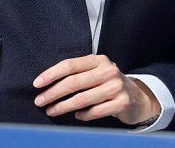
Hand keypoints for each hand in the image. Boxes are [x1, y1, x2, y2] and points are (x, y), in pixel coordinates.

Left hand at [33, 54, 159, 124]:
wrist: (137, 96)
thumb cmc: (108, 84)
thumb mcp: (96, 72)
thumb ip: (78, 74)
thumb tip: (47, 84)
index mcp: (99, 60)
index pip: (70, 65)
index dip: (51, 74)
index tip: (37, 84)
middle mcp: (108, 71)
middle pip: (74, 82)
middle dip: (53, 93)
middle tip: (40, 101)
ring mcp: (116, 87)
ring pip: (82, 99)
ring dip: (63, 107)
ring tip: (52, 111)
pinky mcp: (122, 102)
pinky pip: (95, 112)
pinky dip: (82, 115)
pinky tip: (77, 116)